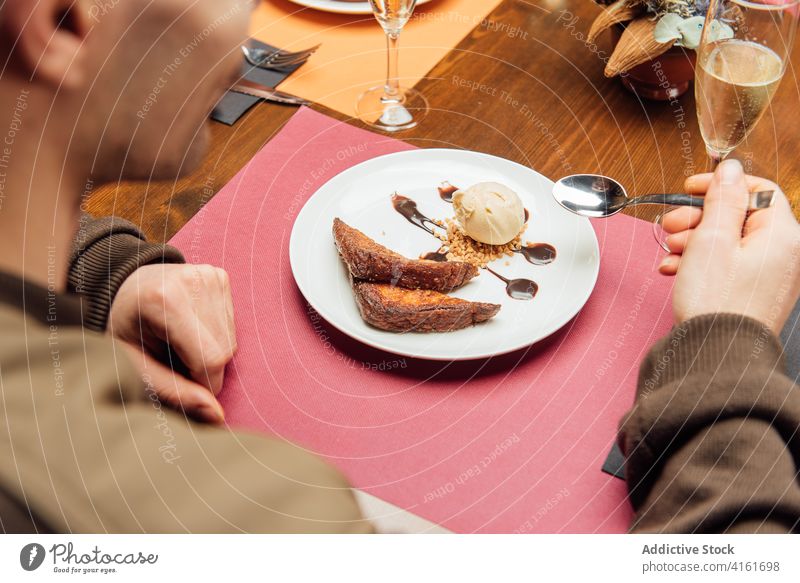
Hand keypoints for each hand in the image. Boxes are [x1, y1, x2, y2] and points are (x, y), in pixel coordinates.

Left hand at [109, 263, 236, 421]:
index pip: (210, 359)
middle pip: (224, 350)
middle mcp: (192, 281)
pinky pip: (232, 323)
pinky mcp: (220, 276)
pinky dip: (215, 334)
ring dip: (211, 352)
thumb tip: (218, 416)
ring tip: (180, 341)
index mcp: (164, 301)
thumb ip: (174, 391)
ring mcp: (209, 275)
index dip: (202, 382)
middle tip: (175, 359)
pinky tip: (192, 326)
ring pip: (231, 340)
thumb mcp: (136, 365)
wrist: (123, 286)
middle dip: (205, 368)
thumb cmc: (125, 329)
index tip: (180, 381)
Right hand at [658, 159, 799, 334]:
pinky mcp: (753, 292)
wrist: (716, 353)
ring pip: (729, 241)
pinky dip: (701, 263)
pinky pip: (728, 265)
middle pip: (739, 217)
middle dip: (700, 217)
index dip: (721, 185)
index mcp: (782, 235)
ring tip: (670, 251)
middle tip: (672, 225)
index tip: (691, 188)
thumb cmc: (716, 301)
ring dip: (694, 241)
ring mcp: (770, 275)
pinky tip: (675, 270)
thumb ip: (723, 199)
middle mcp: (783, 254)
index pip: (757, 190)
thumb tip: (731, 169)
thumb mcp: (712, 239)